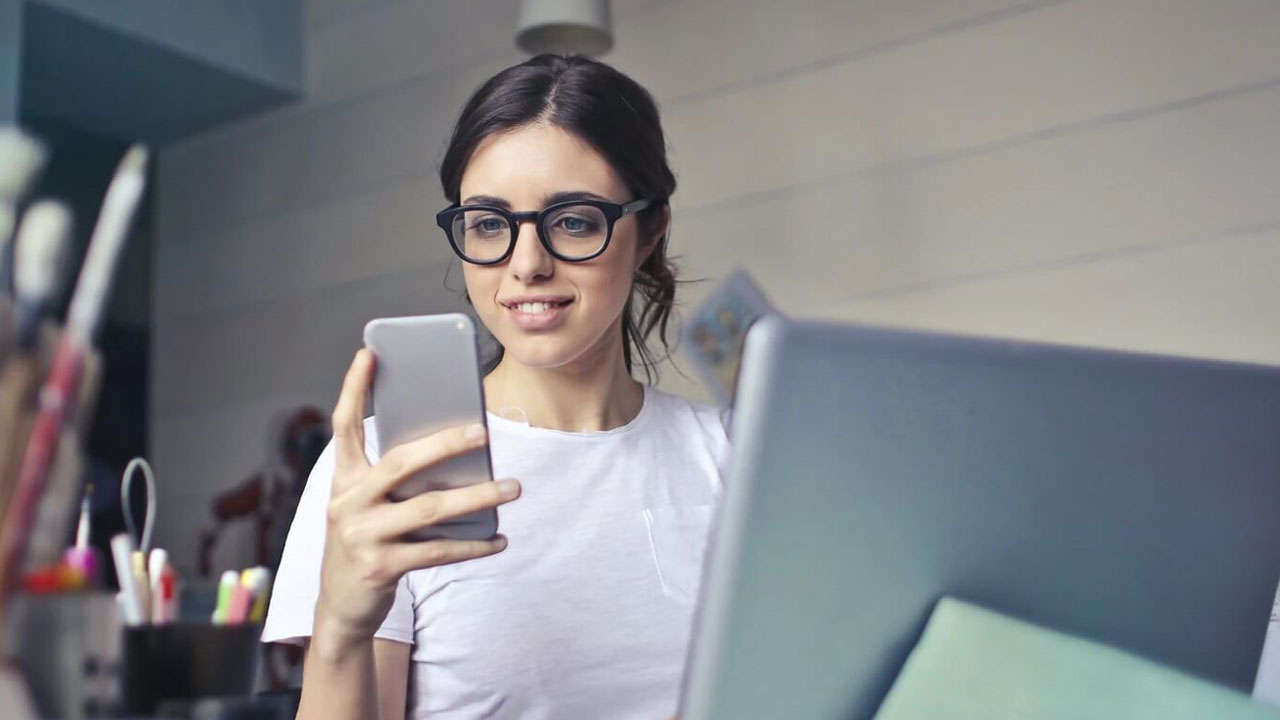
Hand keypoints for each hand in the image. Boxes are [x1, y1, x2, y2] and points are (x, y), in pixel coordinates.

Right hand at [314, 349, 519, 648]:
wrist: (342, 607)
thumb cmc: (367, 542)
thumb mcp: (369, 506)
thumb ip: (396, 480)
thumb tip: (457, 452)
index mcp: (343, 480)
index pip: (344, 426)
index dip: (353, 388)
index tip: (368, 353)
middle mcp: (347, 503)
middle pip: (400, 462)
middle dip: (443, 444)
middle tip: (482, 432)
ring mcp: (361, 536)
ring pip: (429, 508)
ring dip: (477, 497)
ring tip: (512, 487)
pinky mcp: (380, 567)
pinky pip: (438, 551)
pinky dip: (473, 546)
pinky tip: (499, 539)